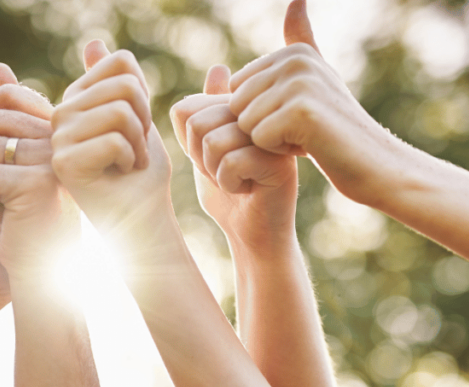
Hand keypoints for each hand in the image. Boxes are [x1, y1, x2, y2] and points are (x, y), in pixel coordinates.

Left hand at [0, 63, 79, 284]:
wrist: (41, 273)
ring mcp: (51, 160)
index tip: (10, 167)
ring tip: (8, 208)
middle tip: (7, 193)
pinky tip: (5, 221)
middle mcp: (61, 140)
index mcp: (59, 129)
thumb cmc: (23, 219)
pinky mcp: (35, 184)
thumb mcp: (10, 160)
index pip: (5, 98)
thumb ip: (6, 112)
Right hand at [50, 41, 172, 245]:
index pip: (121, 64)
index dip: (144, 95)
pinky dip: (132, 160)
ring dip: (139, 143)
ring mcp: (57, 139)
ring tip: (127, 162)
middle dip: (144, 121)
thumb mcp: (135, 119)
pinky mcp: (63, 163)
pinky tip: (119, 175)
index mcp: (74, 100)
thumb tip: (95, 44)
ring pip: (121, 112)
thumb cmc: (141, 176)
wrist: (139, 221)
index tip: (135, 129)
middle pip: (125, 87)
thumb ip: (117, 82)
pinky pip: (116, 140)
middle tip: (133, 151)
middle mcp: (59, 115)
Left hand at [170, 65, 297, 251]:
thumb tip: (218, 68)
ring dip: (215, 171)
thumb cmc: (230, 195)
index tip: (213, 158)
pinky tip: (250, 189)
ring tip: (238, 178)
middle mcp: (261, 114)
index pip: (188, 107)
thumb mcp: (207, 150)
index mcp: (245, 106)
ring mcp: (272, 135)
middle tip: (225, 171)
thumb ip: (202, 115)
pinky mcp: (280, 159)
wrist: (255, 235)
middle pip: (198, 121)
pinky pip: (231, 162)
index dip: (190, 142)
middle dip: (201, 157)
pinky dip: (229, 184)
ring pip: (213, 141)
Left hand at [228, 0, 388, 203]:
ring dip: (269, 140)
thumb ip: (302, 41)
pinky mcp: (301, 112)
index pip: (237, 88)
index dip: (260, 112)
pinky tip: (308, 148)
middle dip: (261, 126)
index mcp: (295, 52)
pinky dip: (278, 152)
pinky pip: (258, 138)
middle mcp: (297, 60)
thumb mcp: (316, 77)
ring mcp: (301, 83)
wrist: (373, 165)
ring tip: (304, 138)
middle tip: (299, 131)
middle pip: (237, 104)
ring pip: (245, 122)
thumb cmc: (336, 130)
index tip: (294, 117)